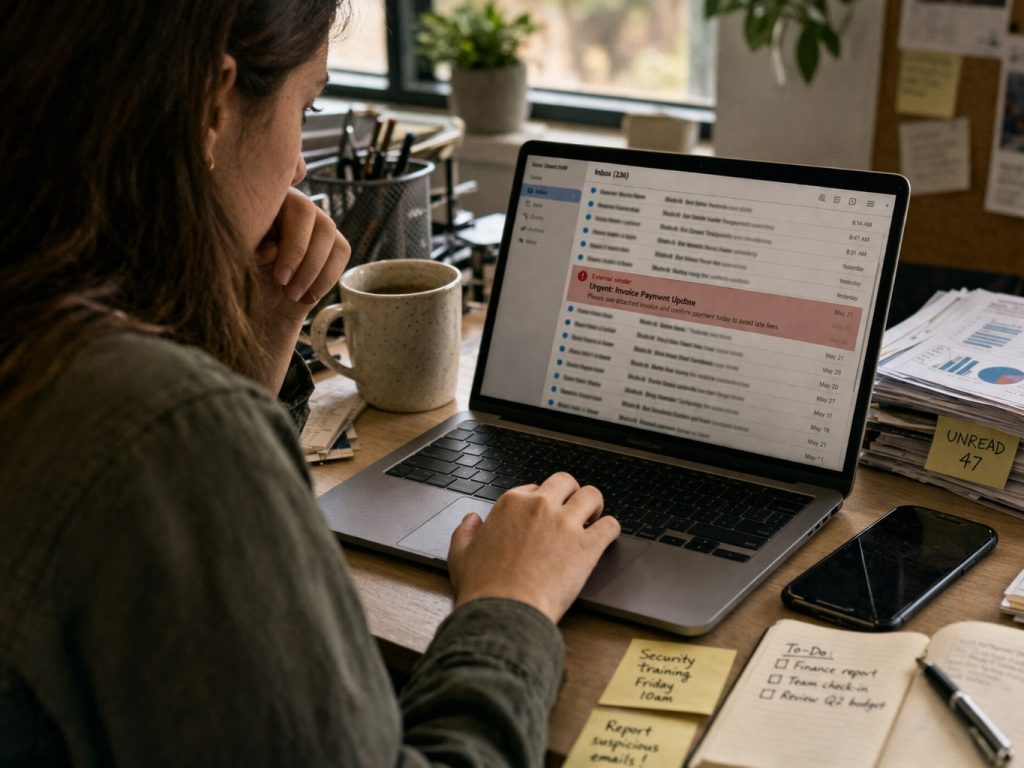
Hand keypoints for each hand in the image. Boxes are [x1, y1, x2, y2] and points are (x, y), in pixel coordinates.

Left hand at [255, 187, 349, 328]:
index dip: (294, 245)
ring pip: (330, 236)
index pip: (295, 210)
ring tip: (293, 295)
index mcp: (268, 201)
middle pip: (317, 221)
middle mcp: (294, 205)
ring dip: (314, 271)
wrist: (260, 303)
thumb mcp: (243, 268)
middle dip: (305, 259)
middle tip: (288, 289)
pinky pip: (341, 253)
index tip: (280, 278)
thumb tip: (272, 250)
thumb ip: (254, 254)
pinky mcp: (332, 243)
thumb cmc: (246, 280)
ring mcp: (315, 222)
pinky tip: (307, 296)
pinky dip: (326, 279)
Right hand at [447, 472, 619, 624]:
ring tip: (593, 519)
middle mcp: (540, 506)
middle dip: (571, 494)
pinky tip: (605, 537)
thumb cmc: (483, 588)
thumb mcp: (460, 555)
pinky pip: (611, 525)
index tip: (544, 516)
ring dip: (594, 506)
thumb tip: (471, 520)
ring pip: (592, 495)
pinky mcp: (587, 546)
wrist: (504, 613)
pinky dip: (611, 530)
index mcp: (511, 504)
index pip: (535, 488)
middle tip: (573, 511)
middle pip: (566, 482)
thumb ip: (465, 532)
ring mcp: (565, 524)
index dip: (541, 502)